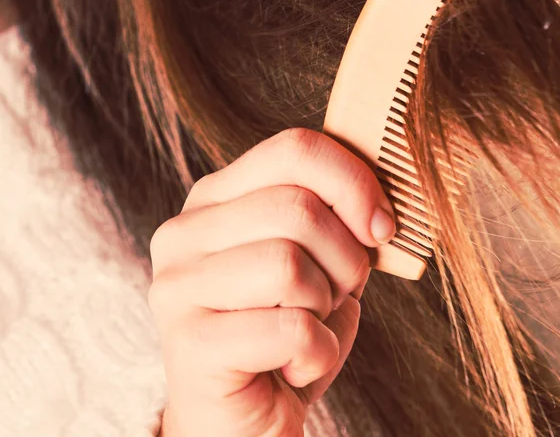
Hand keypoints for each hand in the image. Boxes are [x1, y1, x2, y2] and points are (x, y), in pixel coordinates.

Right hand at [149, 128, 395, 435]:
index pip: (293, 150)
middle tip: (340, 290)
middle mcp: (184, 232)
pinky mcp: (189, 343)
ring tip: (310, 325)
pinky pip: (291, 330)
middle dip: (347, 257)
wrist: (244, 416)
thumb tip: (378, 205)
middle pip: (298, 207)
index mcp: (215, 197)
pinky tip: (293, 365)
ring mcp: (178, 286)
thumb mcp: (315, 261)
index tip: (381, 226)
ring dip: (326, 305)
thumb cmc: (284, 330)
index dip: (353, 181)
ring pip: (291, 265)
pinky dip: (317, 353)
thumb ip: (334, 218)